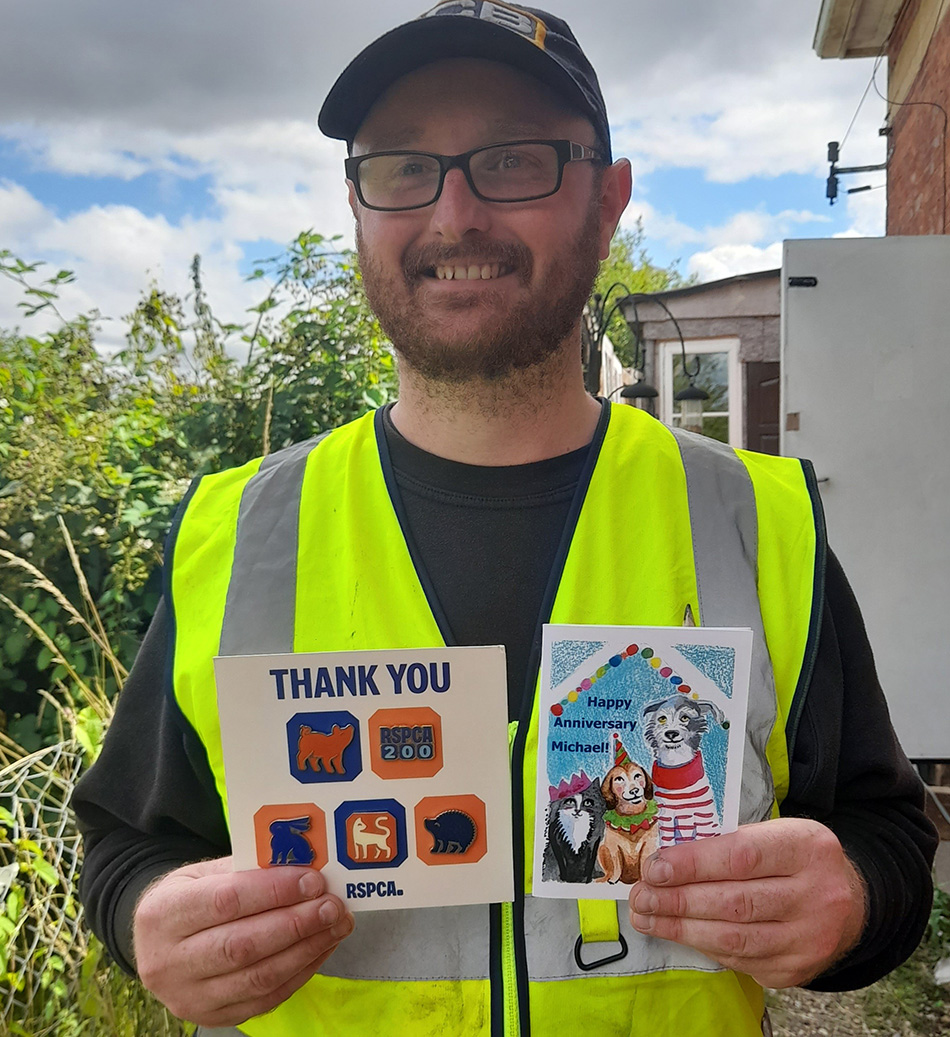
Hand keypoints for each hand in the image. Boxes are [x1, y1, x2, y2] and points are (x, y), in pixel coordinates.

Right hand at [133, 857, 352, 1025]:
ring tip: (336, 925)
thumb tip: (304, 867)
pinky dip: (300, 972)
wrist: (154, 944)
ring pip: (258, 977)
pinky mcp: (212, 1017)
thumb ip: (247, 869)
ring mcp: (189, 997)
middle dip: (296, 924)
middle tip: (332, 905)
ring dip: (306, 950)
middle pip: (243, 946)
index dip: (274, 891)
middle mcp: (168, 962)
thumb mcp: (202, 873)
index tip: (312, 881)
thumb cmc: (188, 898)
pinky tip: (321, 947)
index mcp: (162, 914)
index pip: (225, 902)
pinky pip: (265, 999)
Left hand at [628, 818, 866, 987]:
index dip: (693, 864)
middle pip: (735, 903)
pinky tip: (681, 933)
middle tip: (641, 896)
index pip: (741, 856)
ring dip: (682, 929)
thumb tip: (667, 861)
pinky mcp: (797, 970)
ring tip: (648, 917)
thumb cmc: (795, 858)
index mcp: (807, 848)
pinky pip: (741, 961)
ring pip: (735, 939)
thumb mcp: (775, 833)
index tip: (656, 868)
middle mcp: (817, 896)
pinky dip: (705, 946)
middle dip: (678, 901)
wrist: (849, 902)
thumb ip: (729, 842)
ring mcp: (810, 939)